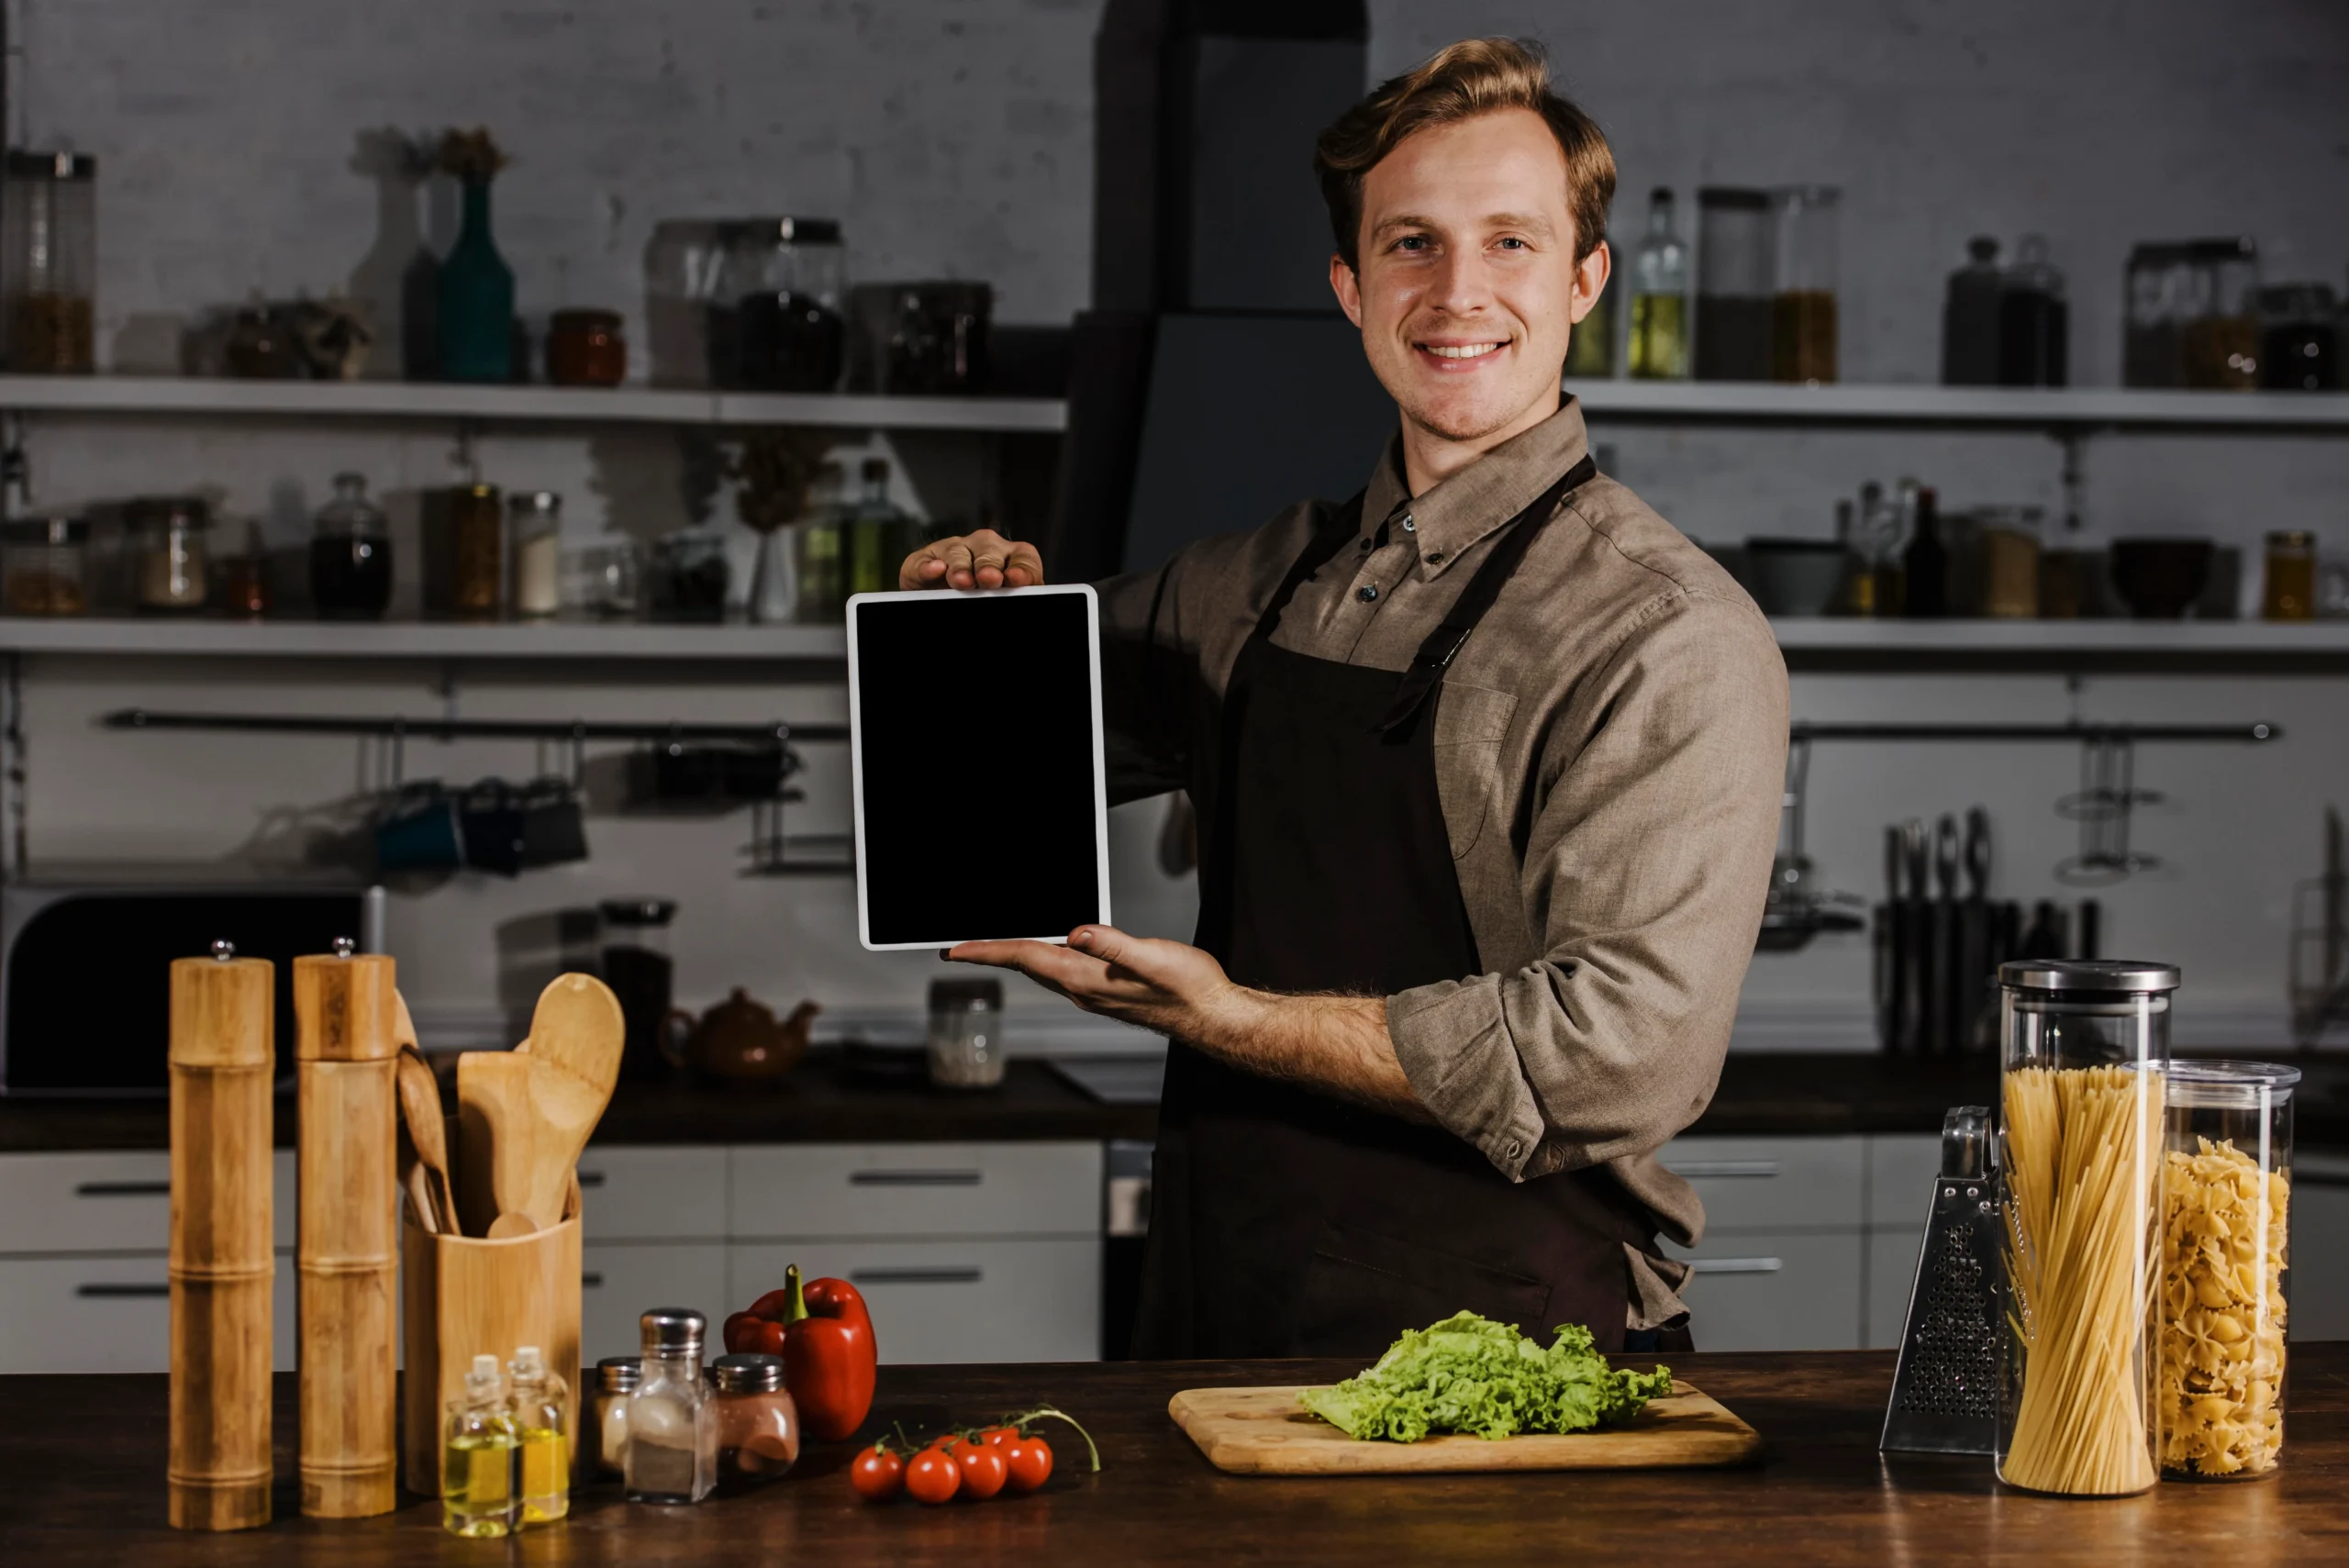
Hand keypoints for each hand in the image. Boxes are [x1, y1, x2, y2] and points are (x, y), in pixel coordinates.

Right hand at [900, 528, 1044, 590]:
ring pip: (957, 553)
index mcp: (1008, 559)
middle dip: (989, 566)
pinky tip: (935, 570)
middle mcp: (982, 549)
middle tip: (990, 579)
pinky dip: (928, 568)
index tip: (1018, 579)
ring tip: (962, 582)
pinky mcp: (923, 561)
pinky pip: (924, 561)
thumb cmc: (980, 600)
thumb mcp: (1000, 600)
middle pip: (989, 552)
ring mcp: (952, 551)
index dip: (1022, 568)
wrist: (938, 601)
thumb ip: (1011, 596)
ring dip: (960, 568)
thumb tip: (1014, 595)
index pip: (1023, 557)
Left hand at [946, 925, 1255, 1043]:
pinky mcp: (1106, 991)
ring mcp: (1093, 993)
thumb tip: (1077, 932)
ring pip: (1042, 969)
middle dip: (990, 952)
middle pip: (1025, 965)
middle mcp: (1082, 989)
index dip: (987, 951)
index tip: (954, 949)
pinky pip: (1061, 972)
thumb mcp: (1152, 958)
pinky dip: (1042, 957)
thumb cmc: (1189, 989)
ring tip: (991, 944)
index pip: (1025, 958)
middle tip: (960, 946)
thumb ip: (1113, 945)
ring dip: (1015, 955)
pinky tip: (1048, 948)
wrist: (1213, 1016)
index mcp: (1085, 979)